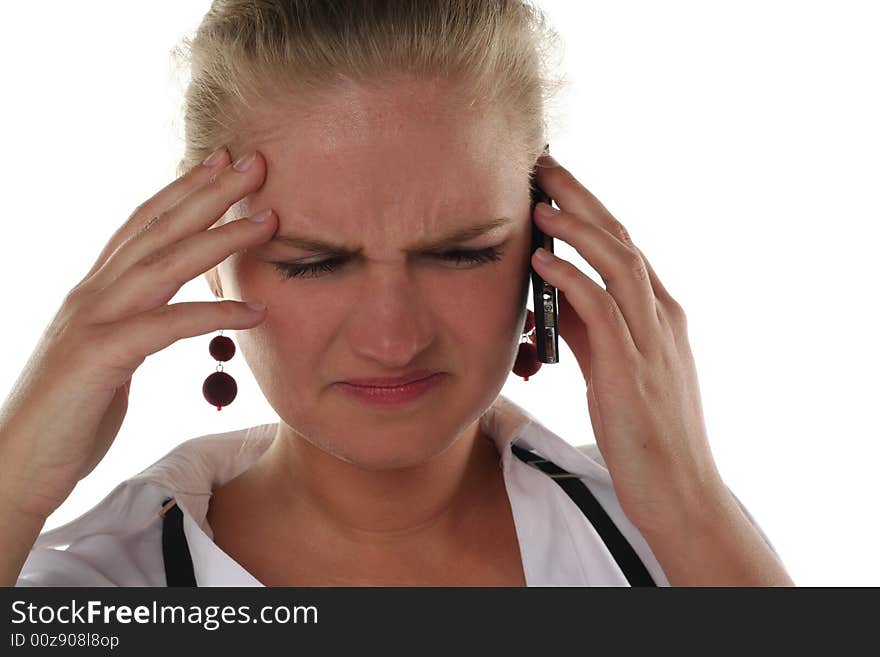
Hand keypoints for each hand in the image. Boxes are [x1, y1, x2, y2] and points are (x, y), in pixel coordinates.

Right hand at [0, 148, 276, 519]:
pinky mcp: (98, 356)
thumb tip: (161, 316)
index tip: (221, 164)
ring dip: (220, 238)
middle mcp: (91, 294)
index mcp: (94, 292)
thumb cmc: (68, 416)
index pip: (142, 226)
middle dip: (208, 192)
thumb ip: (132, 327)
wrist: (13, 467)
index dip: (182, 190)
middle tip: (254, 162)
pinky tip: (255, 311)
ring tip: (269, 219)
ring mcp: (92, 321)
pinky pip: (166, 325)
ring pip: (164, 263)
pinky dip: (213, 313)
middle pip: (157, 229)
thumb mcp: (107, 357)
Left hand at [530, 154, 726, 536]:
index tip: (554, 181)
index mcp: (659, 314)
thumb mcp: (614, 368)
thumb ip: (590, 328)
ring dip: (577, 228)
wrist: (679, 490)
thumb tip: (554, 295)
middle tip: (543, 164)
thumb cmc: (644, 431)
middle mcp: (662, 317)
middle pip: (622, 239)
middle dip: (582, 197)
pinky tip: (542, 261)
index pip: (623, 245)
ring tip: (538, 202)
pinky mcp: (634, 370)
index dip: (589, 208)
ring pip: (618, 264)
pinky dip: (571, 280)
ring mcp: (653, 341)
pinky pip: (602, 311)